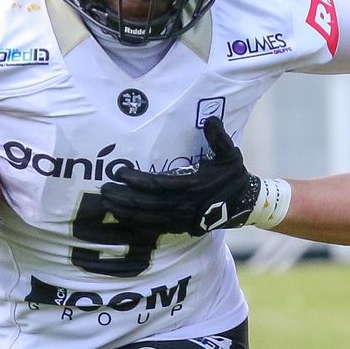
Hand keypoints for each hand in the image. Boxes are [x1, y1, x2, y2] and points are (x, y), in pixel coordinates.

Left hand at [99, 116, 273, 237]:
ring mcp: (183, 219)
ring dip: (126, 213)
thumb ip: (219, 138)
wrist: (245, 204)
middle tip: (104, 191)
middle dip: (124, 198)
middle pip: (147, 204)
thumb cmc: (233, 175)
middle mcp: (185, 205)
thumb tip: (211, 119)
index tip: (120, 173)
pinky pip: (155, 229)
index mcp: (193, 186)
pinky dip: (137, 225)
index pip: (159, 184)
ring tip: (107, 205)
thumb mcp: (230, 154)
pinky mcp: (182, 228)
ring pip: (148, 219)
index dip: (137, 180)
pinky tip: (122, 219)